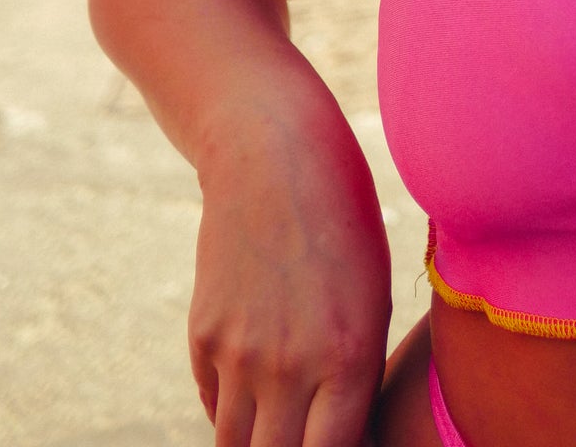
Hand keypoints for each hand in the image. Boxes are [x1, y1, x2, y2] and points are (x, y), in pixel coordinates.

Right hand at [187, 96, 391, 446]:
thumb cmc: (344, 225)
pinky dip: (234, 409)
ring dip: (258, 442)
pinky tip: (257, 383)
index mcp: (350, 357)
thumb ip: (357, 376)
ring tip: (280, 420)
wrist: (273, 157)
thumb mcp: (372, 298)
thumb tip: (342, 439)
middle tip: (305, 431)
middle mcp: (291, 366)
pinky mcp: (204, 337)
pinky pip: (216, 406)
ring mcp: (239, 355)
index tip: (336, 444)